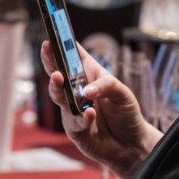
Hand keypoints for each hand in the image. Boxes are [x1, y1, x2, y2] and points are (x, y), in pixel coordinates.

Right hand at [40, 40, 160, 178]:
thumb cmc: (126, 114)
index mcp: (89, 76)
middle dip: (50, 60)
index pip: (73, 56)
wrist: (131, 145)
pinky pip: (74, 121)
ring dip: (57, 86)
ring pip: (58, 96)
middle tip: (46, 49)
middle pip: (58, 72)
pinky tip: (91, 114)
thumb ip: (107, 85)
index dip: (62, 44)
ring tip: (59, 77)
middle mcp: (77, 91)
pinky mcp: (74, 129)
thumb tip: (87, 91)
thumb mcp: (123, 94)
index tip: (53, 34)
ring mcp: (72, 110)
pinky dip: (82, 117)